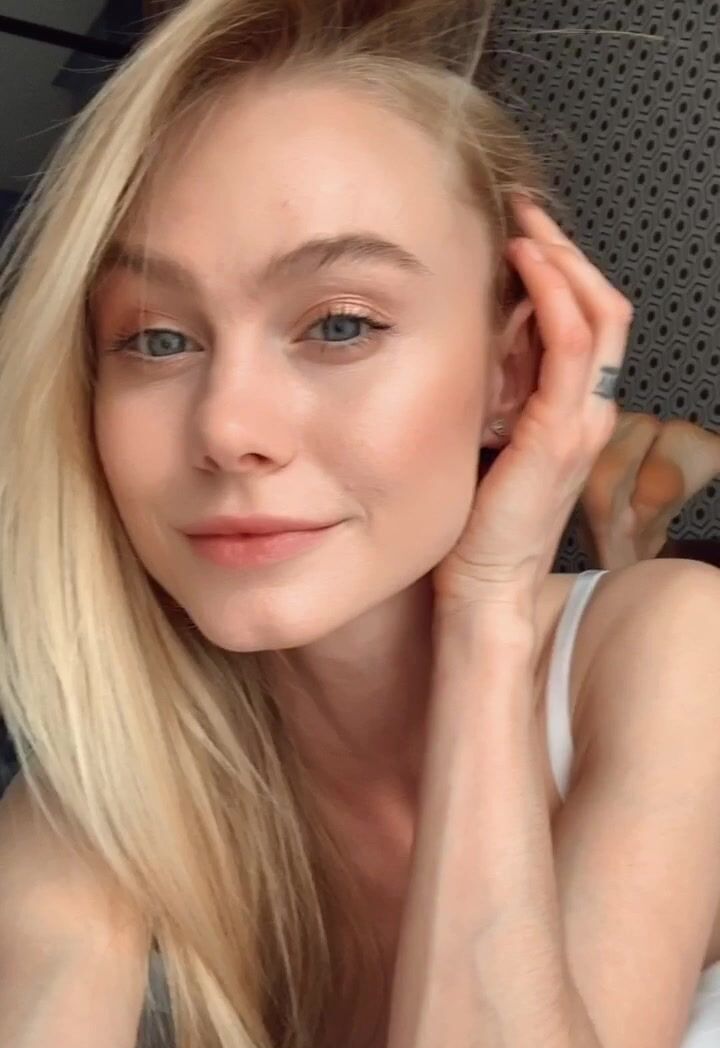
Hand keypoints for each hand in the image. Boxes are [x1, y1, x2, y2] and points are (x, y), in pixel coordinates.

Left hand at [432, 196, 634, 617]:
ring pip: (598, 314)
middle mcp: (589, 413)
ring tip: (523, 226)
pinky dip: (552, 295)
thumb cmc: (475, 531)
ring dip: (561, 260)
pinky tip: (525, 265)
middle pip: (605, 307)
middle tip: (523, 213)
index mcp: (574, 415)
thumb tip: (464, 346)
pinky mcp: (557, 433)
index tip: (519, 236)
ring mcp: (580, 422)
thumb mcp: (485, 448)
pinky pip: (572, 345)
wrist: (482, 590)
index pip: (589, 323)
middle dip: (566, 250)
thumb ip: (491, 400)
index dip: (562, 273)